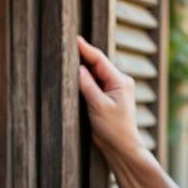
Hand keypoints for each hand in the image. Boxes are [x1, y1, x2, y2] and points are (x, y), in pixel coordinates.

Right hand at [77, 36, 141, 159]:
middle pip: (97, 64)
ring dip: (83, 67)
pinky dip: (85, 79)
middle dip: (82, 55)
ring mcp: (115, 89)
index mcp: (120, 81)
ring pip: (96, 73)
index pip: (99, 60)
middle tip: (66, 45)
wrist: (121, 147)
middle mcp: (119, 82)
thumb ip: (88, 86)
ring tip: (67, 56)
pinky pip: (95, 83)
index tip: (74, 39)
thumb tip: (79, 68)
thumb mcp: (98, 106)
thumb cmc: (113, 129)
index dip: (85, 48)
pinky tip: (74, 74)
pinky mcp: (109, 97)